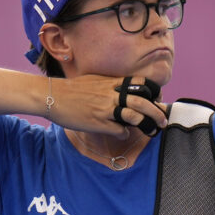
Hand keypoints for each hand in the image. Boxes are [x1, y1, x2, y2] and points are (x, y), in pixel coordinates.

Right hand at [46, 74, 168, 138]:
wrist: (51, 95)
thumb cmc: (73, 88)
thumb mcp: (96, 79)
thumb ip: (112, 84)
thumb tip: (125, 88)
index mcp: (113, 82)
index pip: (142, 84)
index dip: (154, 92)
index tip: (158, 99)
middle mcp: (112, 94)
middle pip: (143, 102)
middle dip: (157, 112)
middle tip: (163, 120)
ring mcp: (106, 109)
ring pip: (134, 116)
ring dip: (146, 125)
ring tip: (152, 131)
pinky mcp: (98, 122)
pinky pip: (119, 130)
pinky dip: (124, 133)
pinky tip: (123, 134)